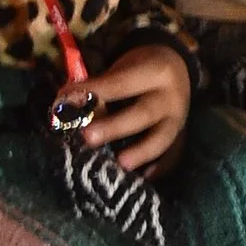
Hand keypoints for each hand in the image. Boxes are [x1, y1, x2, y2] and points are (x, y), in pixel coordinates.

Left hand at [80, 43, 191, 175]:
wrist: (178, 69)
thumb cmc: (140, 69)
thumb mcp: (124, 67)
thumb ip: (101, 87)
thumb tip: (70, 106)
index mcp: (155, 71)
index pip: (122, 83)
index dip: (95, 91)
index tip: (66, 100)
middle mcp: (171, 96)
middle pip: (144, 113)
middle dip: (115, 126)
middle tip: (88, 137)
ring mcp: (178, 119)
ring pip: (162, 137)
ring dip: (140, 152)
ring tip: (120, 163)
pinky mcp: (179, 137)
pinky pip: (171, 155)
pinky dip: (158, 168)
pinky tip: (143, 178)